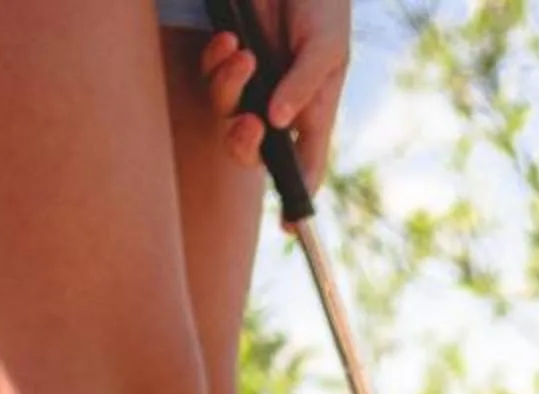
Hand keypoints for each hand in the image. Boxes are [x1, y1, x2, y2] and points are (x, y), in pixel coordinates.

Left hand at [200, 0, 351, 195]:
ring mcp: (251, 83)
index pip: (304, 165)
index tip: (289, 226)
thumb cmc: (323, 9)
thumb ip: (305, 86)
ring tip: (245, 56)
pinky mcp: (227, 56)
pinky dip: (216, 60)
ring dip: (229, 88)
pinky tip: (230, 41)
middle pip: (251, 148)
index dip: (297, 198)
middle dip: (244, 143)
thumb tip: (278, 122)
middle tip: (249, 123)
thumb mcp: (327, 50)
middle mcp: (278, 105)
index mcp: (311, 113)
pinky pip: (210, 73)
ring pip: (225, 110)